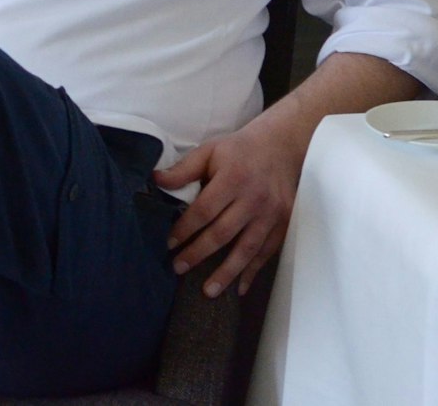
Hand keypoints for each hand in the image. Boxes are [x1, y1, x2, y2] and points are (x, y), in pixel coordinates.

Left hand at [153, 117, 304, 297]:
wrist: (280, 147)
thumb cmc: (238, 150)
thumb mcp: (209, 151)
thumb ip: (183, 169)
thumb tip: (154, 181)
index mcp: (233, 179)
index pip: (204, 210)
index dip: (186, 229)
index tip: (169, 243)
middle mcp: (254, 199)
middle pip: (223, 233)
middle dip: (198, 254)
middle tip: (178, 268)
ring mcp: (271, 214)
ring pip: (246, 249)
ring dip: (226, 272)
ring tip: (208, 291)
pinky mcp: (283, 223)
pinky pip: (266, 252)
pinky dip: (253, 271)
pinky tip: (239, 287)